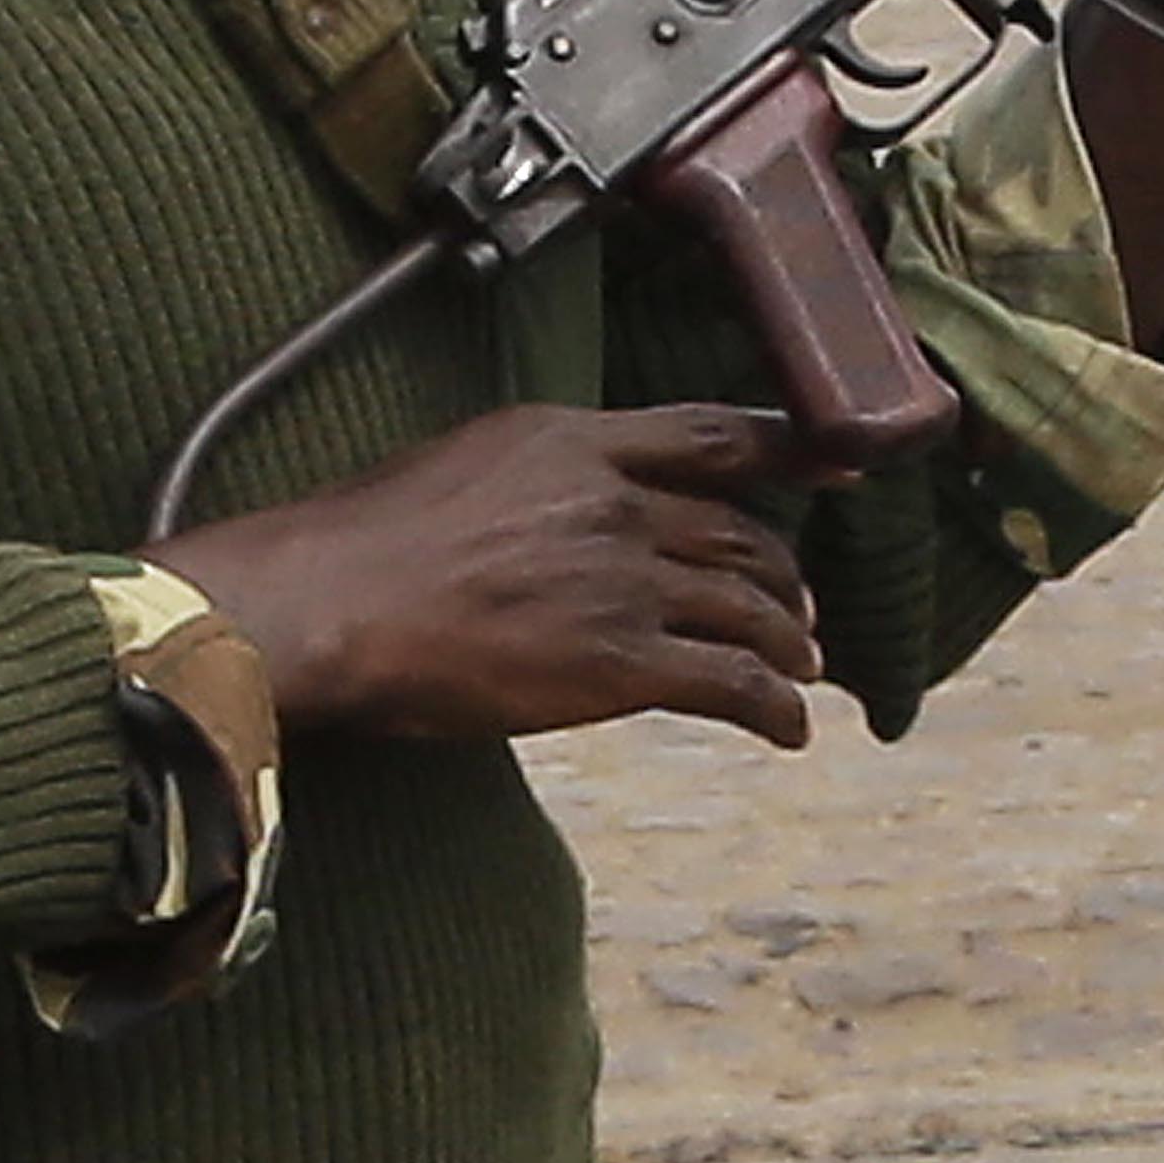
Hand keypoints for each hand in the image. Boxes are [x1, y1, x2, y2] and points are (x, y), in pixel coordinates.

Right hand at [152, 403, 827, 755]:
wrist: (324, 605)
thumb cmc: (360, 545)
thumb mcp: (462, 463)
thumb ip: (534, 476)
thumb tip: (555, 502)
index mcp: (571, 440)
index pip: (711, 433)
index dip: (790, 448)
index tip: (839, 462)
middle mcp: (613, 501)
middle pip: (741, 531)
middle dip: (784, 575)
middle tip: (797, 609)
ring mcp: (621, 581)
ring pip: (749, 607)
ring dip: (788, 644)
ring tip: (800, 670)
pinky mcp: (619, 663)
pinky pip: (731, 684)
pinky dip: (773, 707)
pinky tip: (784, 728)